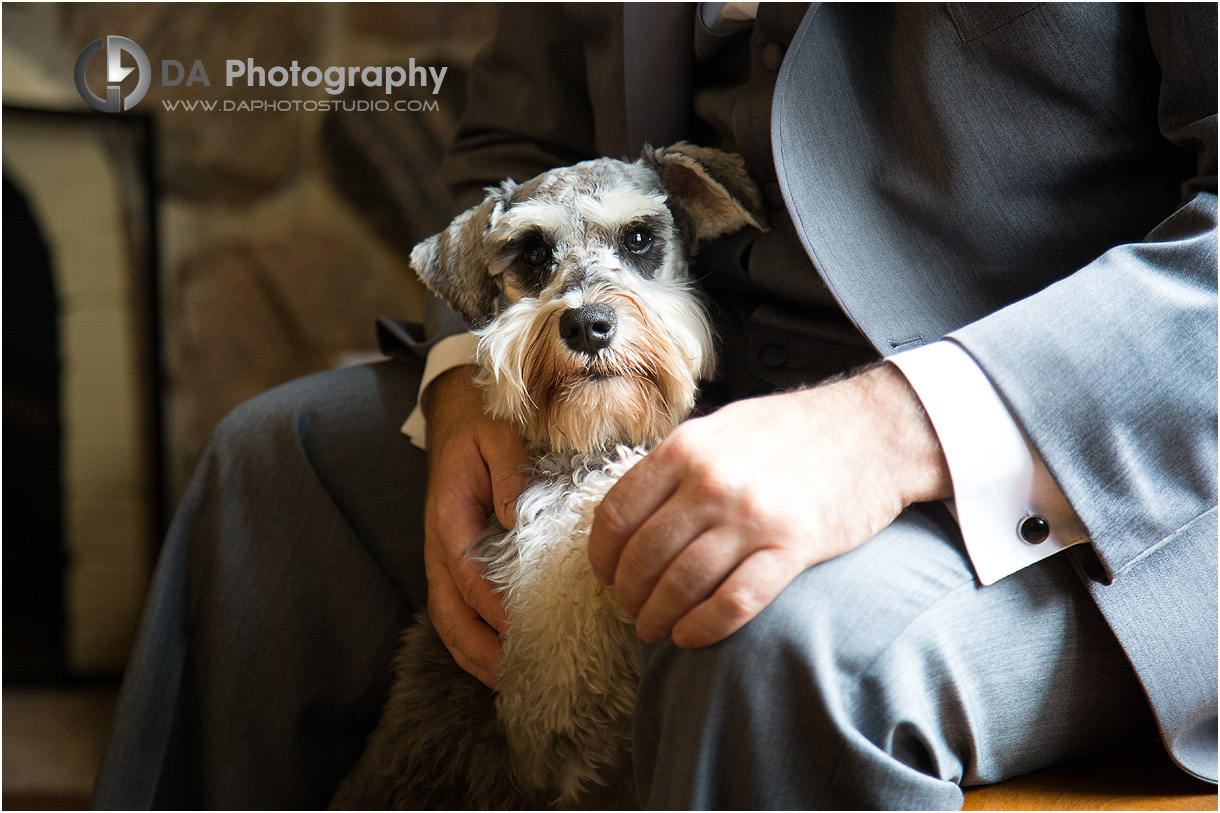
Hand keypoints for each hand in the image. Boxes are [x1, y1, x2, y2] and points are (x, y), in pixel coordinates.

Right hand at [424, 366, 529, 687]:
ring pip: (447, 617)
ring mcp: (442, 555)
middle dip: (476, 647)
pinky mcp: (453, 560)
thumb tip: (513, 517)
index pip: (466, 572)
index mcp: (448, 515)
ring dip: (472, 653)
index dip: (490, 606)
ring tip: (506, 683)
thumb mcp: (497, 434)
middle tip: (512, 676)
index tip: (519, 630)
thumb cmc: (482, 424)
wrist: (456, 412)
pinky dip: (471, 640)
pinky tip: (498, 660)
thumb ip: (507, 471)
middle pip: (448, 610)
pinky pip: (455, 608)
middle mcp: (439, 543)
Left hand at [588, 362, 950, 648]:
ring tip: (657, 629)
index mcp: (686, 448)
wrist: (873, 429)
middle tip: (632, 610)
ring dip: (660, 618)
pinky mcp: (793, 547)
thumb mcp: (721, 428)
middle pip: (644, 557)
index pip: (617, 513)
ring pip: (682, 585)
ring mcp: (752, 516)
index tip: (605, 574)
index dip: (603, 555)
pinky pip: (733, 602)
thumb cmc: (794, 429)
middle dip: (629, 595)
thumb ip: (675, 465)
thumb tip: (631, 512)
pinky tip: (691, 637)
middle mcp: (711, 481)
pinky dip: (703, 627)